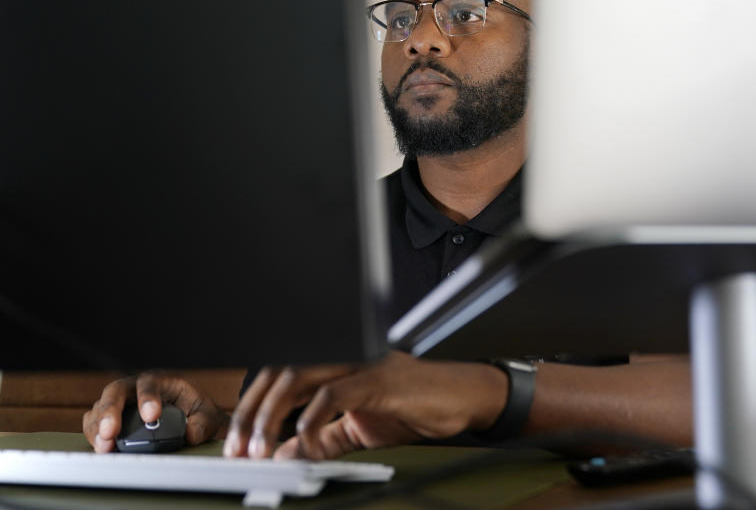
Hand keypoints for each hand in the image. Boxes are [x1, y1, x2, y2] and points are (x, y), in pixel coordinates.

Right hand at [82, 373, 227, 452]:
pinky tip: (101, 448)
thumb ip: (202, 424)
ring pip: (100, 407)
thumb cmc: (196, 413)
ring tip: (104, 447)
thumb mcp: (207, 415)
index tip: (152, 417)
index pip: (150, 383)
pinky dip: (94, 436)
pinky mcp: (110, 419)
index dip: (148, 398)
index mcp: (162, 381)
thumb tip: (190, 435)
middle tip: (110, 432)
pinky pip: (94, 423)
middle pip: (116, 391)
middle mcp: (136, 388)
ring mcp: (121, 403)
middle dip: (111, 411)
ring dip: (98, 427)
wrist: (189, 420)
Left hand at [224, 352, 507, 459]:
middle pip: (280, 372)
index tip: (236, 442)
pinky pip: (335, 393)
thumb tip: (286, 454)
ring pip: (298, 377)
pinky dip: (314, 418)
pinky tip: (306, 441)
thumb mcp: (360, 428)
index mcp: (334, 364)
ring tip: (263, 448)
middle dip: (251, 412)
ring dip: (272, 415)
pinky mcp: (380, 378)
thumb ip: (323, 438)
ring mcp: (361, 363)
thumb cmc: (417, 405)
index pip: (279, 376)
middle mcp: (343, 356)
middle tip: (240, 449)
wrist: (463, 399)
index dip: (251, 407)